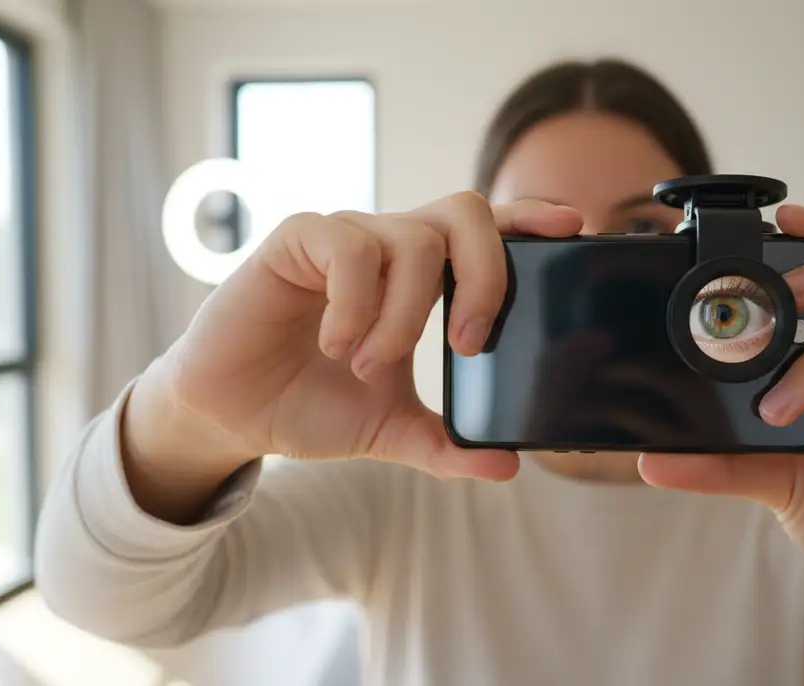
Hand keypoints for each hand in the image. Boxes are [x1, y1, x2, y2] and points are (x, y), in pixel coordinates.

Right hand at [125, 192, 582, 497]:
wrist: (232, 413)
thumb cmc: (312, 405)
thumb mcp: (391, 430)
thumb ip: (447, 444)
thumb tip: (508, 466)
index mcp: (421, 278)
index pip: (486, 231)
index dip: (528, 219)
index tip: (570, 229)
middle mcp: (390, 245)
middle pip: (465, 212)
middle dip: (486, 277)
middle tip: (471, 344)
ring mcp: (345, 236)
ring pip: (411, 239)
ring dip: (405, 314)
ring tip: (371, 365)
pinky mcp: (297, 239)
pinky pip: (349, 248)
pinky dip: (356, 303)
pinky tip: (337, 344)